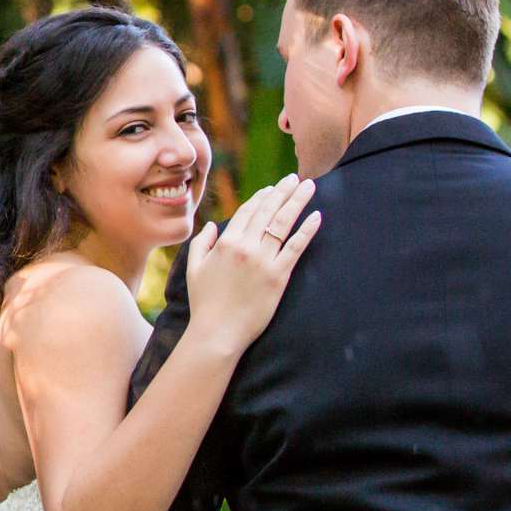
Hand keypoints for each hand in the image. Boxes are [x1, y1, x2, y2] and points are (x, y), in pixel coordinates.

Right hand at [185, 174, 321, 356]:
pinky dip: (307, 230)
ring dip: (298, 202)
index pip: (248, 211)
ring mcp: (264, 261)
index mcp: (226, 243)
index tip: (273, 188)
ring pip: (283, 223)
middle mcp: (245, 247)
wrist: (217, 332)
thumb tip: (212, 226)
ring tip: (309, 187)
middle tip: (296, 178)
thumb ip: (202, 243)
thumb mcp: (194, 269)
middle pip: (268, 212)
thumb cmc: (204, 303)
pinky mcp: (279, 276)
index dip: (262, 197)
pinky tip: (316, 216)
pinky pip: (296, 247)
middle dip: (284, 191)